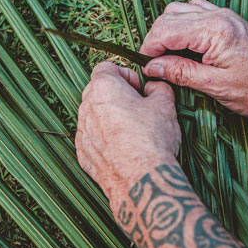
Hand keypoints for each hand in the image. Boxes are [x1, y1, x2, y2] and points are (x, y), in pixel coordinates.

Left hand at [76, 62, 180, 203]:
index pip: (107, 67)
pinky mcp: (82, 154)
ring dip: (110, 118)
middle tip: (138, 108)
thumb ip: (158, 88)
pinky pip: (92, 139)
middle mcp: (86, 108)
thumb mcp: (166, 105)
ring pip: (94, 116)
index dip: (126, 74)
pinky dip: (105, 140)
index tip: (139, 89)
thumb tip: (154, 88)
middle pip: (97, 91)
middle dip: (117, 95)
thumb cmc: (152, 139)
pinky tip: (124, 150)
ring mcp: (81, 132)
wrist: (140, 180)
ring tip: (133, 131)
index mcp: (103, 88)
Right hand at [140, 0, 247, 116]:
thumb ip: (181, 73)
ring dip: (168, 31)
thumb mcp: (216, 87)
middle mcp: (218, 16)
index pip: (165, 30)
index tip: (146, 68)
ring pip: (179, 10)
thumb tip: (152, 67)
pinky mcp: (228, 19)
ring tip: (168, 57)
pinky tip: (185, 45)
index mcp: (214, 31)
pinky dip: (183, 24)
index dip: (149, 49)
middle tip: (154, 65)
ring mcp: (223, 15)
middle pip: (169, 17)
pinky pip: (195, 11)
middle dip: (156, 40)